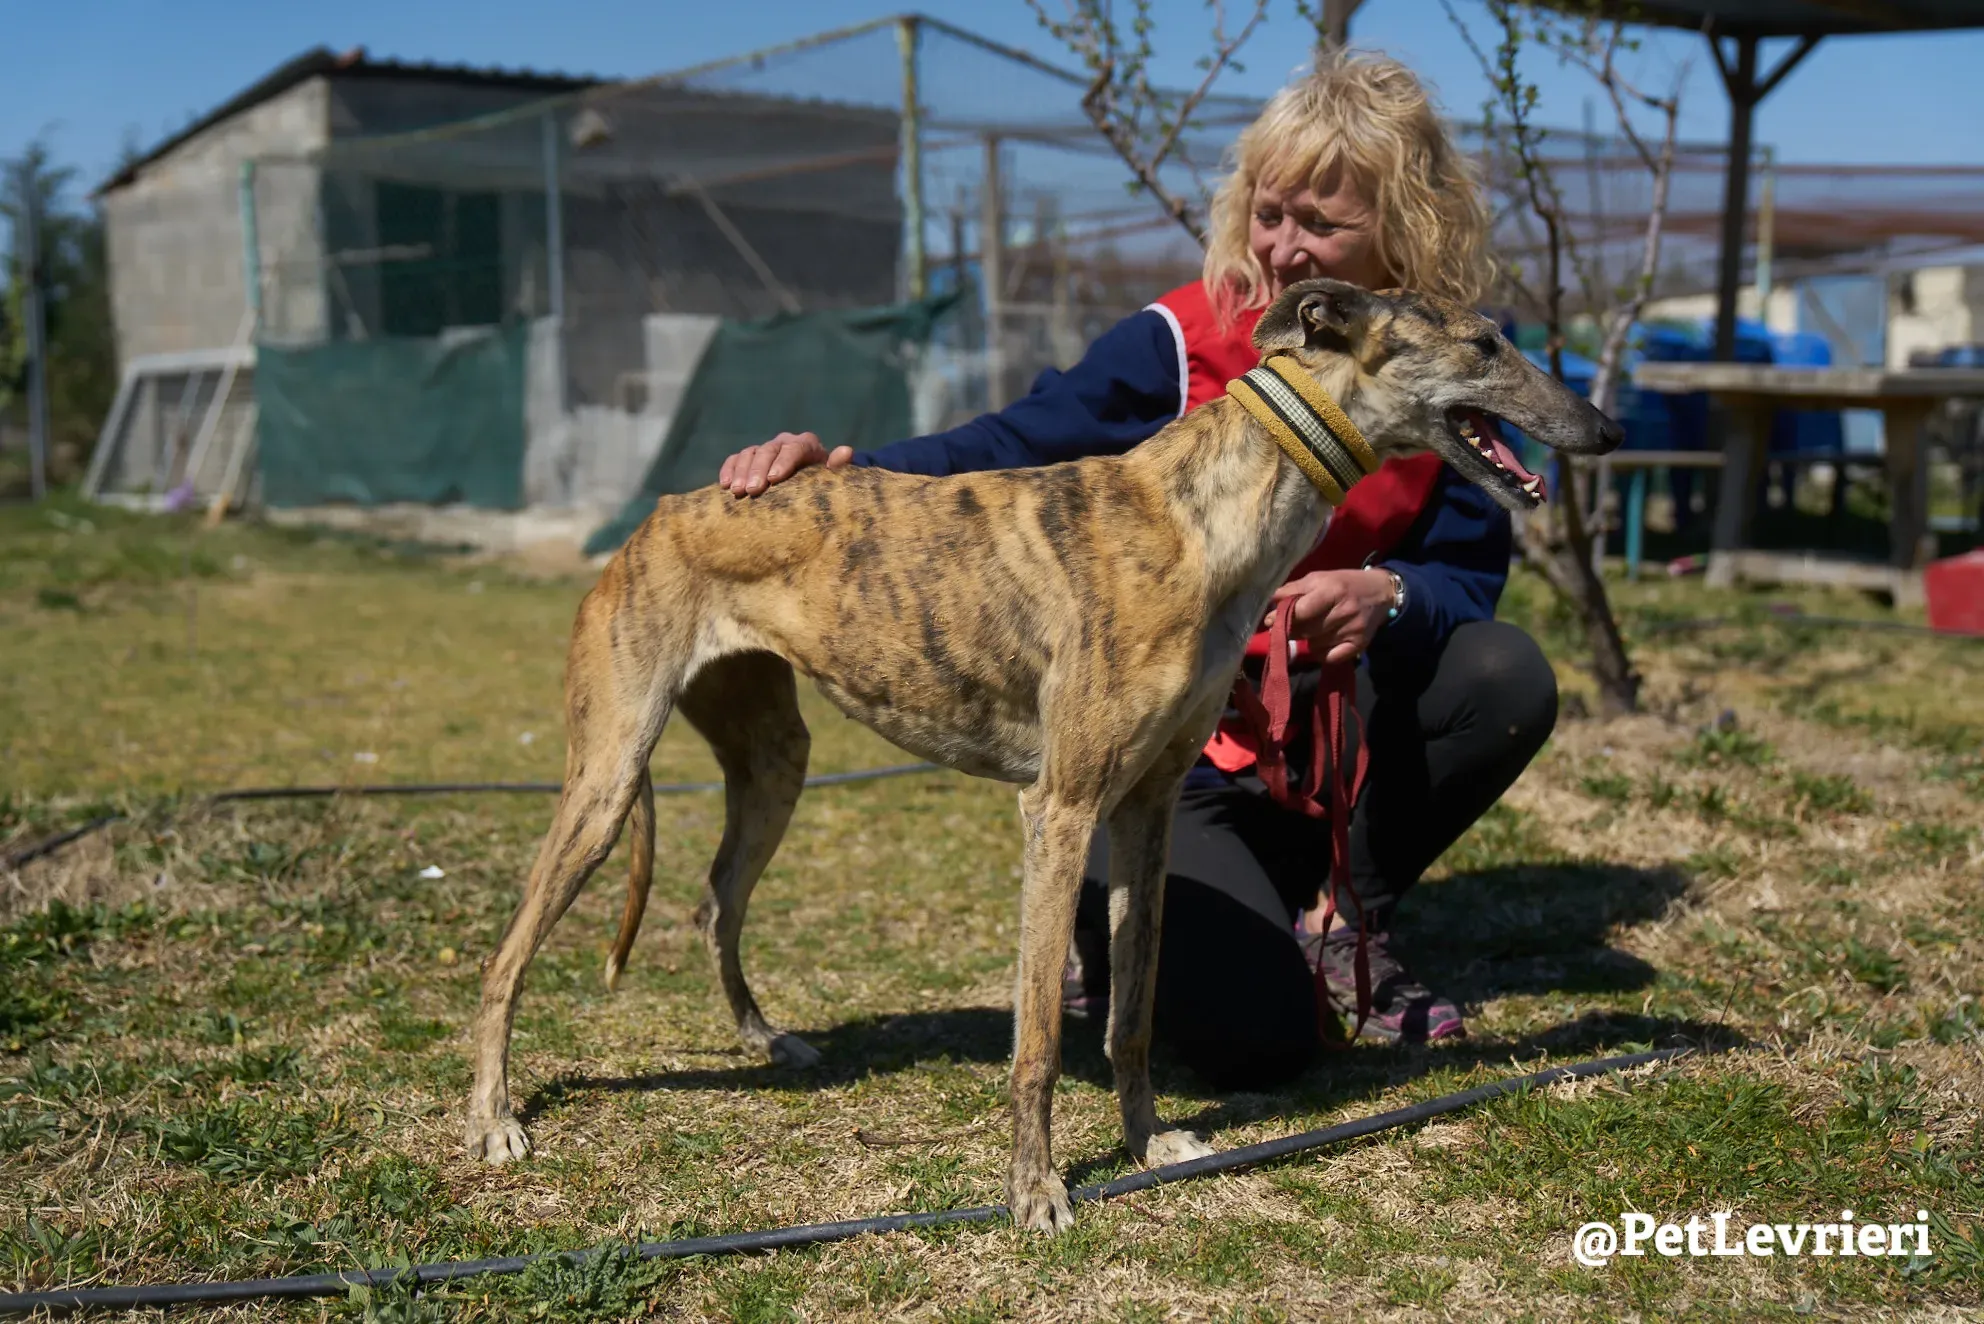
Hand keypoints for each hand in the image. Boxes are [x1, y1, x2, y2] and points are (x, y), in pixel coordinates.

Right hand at [717, 431, 853, 496]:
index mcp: (806, 444)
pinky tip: (724, 485)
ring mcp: (765, 448)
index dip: (783, 462)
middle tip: (752, 491)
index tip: (773, 479)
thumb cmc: (823, 482)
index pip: (794, 448)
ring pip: (749, 453)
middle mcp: (784, 442)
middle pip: (768, 450)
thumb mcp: (831, 477)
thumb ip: (837, 466)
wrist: (809, 482)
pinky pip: (735, 459)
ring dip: (741, 472)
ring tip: (737, 492)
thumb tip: (847, 451)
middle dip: (758, 470)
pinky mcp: (749, 457)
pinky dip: (729, 469)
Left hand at [1268, 568, 1394, 665]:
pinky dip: (1320, 652)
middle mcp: (1344, 611)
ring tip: (1312, 628)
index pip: (1301, 610)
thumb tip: (1267, 601)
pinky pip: (1328, 658)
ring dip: (1307, 639)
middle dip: (1291, 629)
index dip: (1281, 617)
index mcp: (1333, 590)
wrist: (1381, 593)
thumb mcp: (1319, 579)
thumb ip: (1293, 589)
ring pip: (1314, 645)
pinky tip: (1322, 641)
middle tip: (1288, 625)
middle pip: (1305, 630)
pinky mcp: (1359, 645)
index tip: (1268, 621)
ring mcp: (1353, 630)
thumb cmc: (1344, 584)